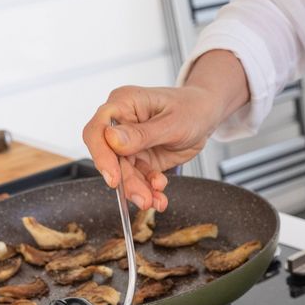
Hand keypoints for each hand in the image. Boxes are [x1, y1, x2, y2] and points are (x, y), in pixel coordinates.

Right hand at [82, 85, 224, 210]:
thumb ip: (142, 133)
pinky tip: (159, 195)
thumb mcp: (172, 122)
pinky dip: (149, 190)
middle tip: (142, 198)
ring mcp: (129, 144)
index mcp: (123, 104)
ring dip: (138, 189)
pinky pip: (139, 178)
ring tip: (154, 201)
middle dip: (126, 181)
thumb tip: (111, 139)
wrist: (206, 116)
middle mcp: (121, 124)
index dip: (101, 156)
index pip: (97, 131)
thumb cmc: (192, 108)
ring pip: (125, 172)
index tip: (113, 177)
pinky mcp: (140, 159)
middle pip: (111, 158)